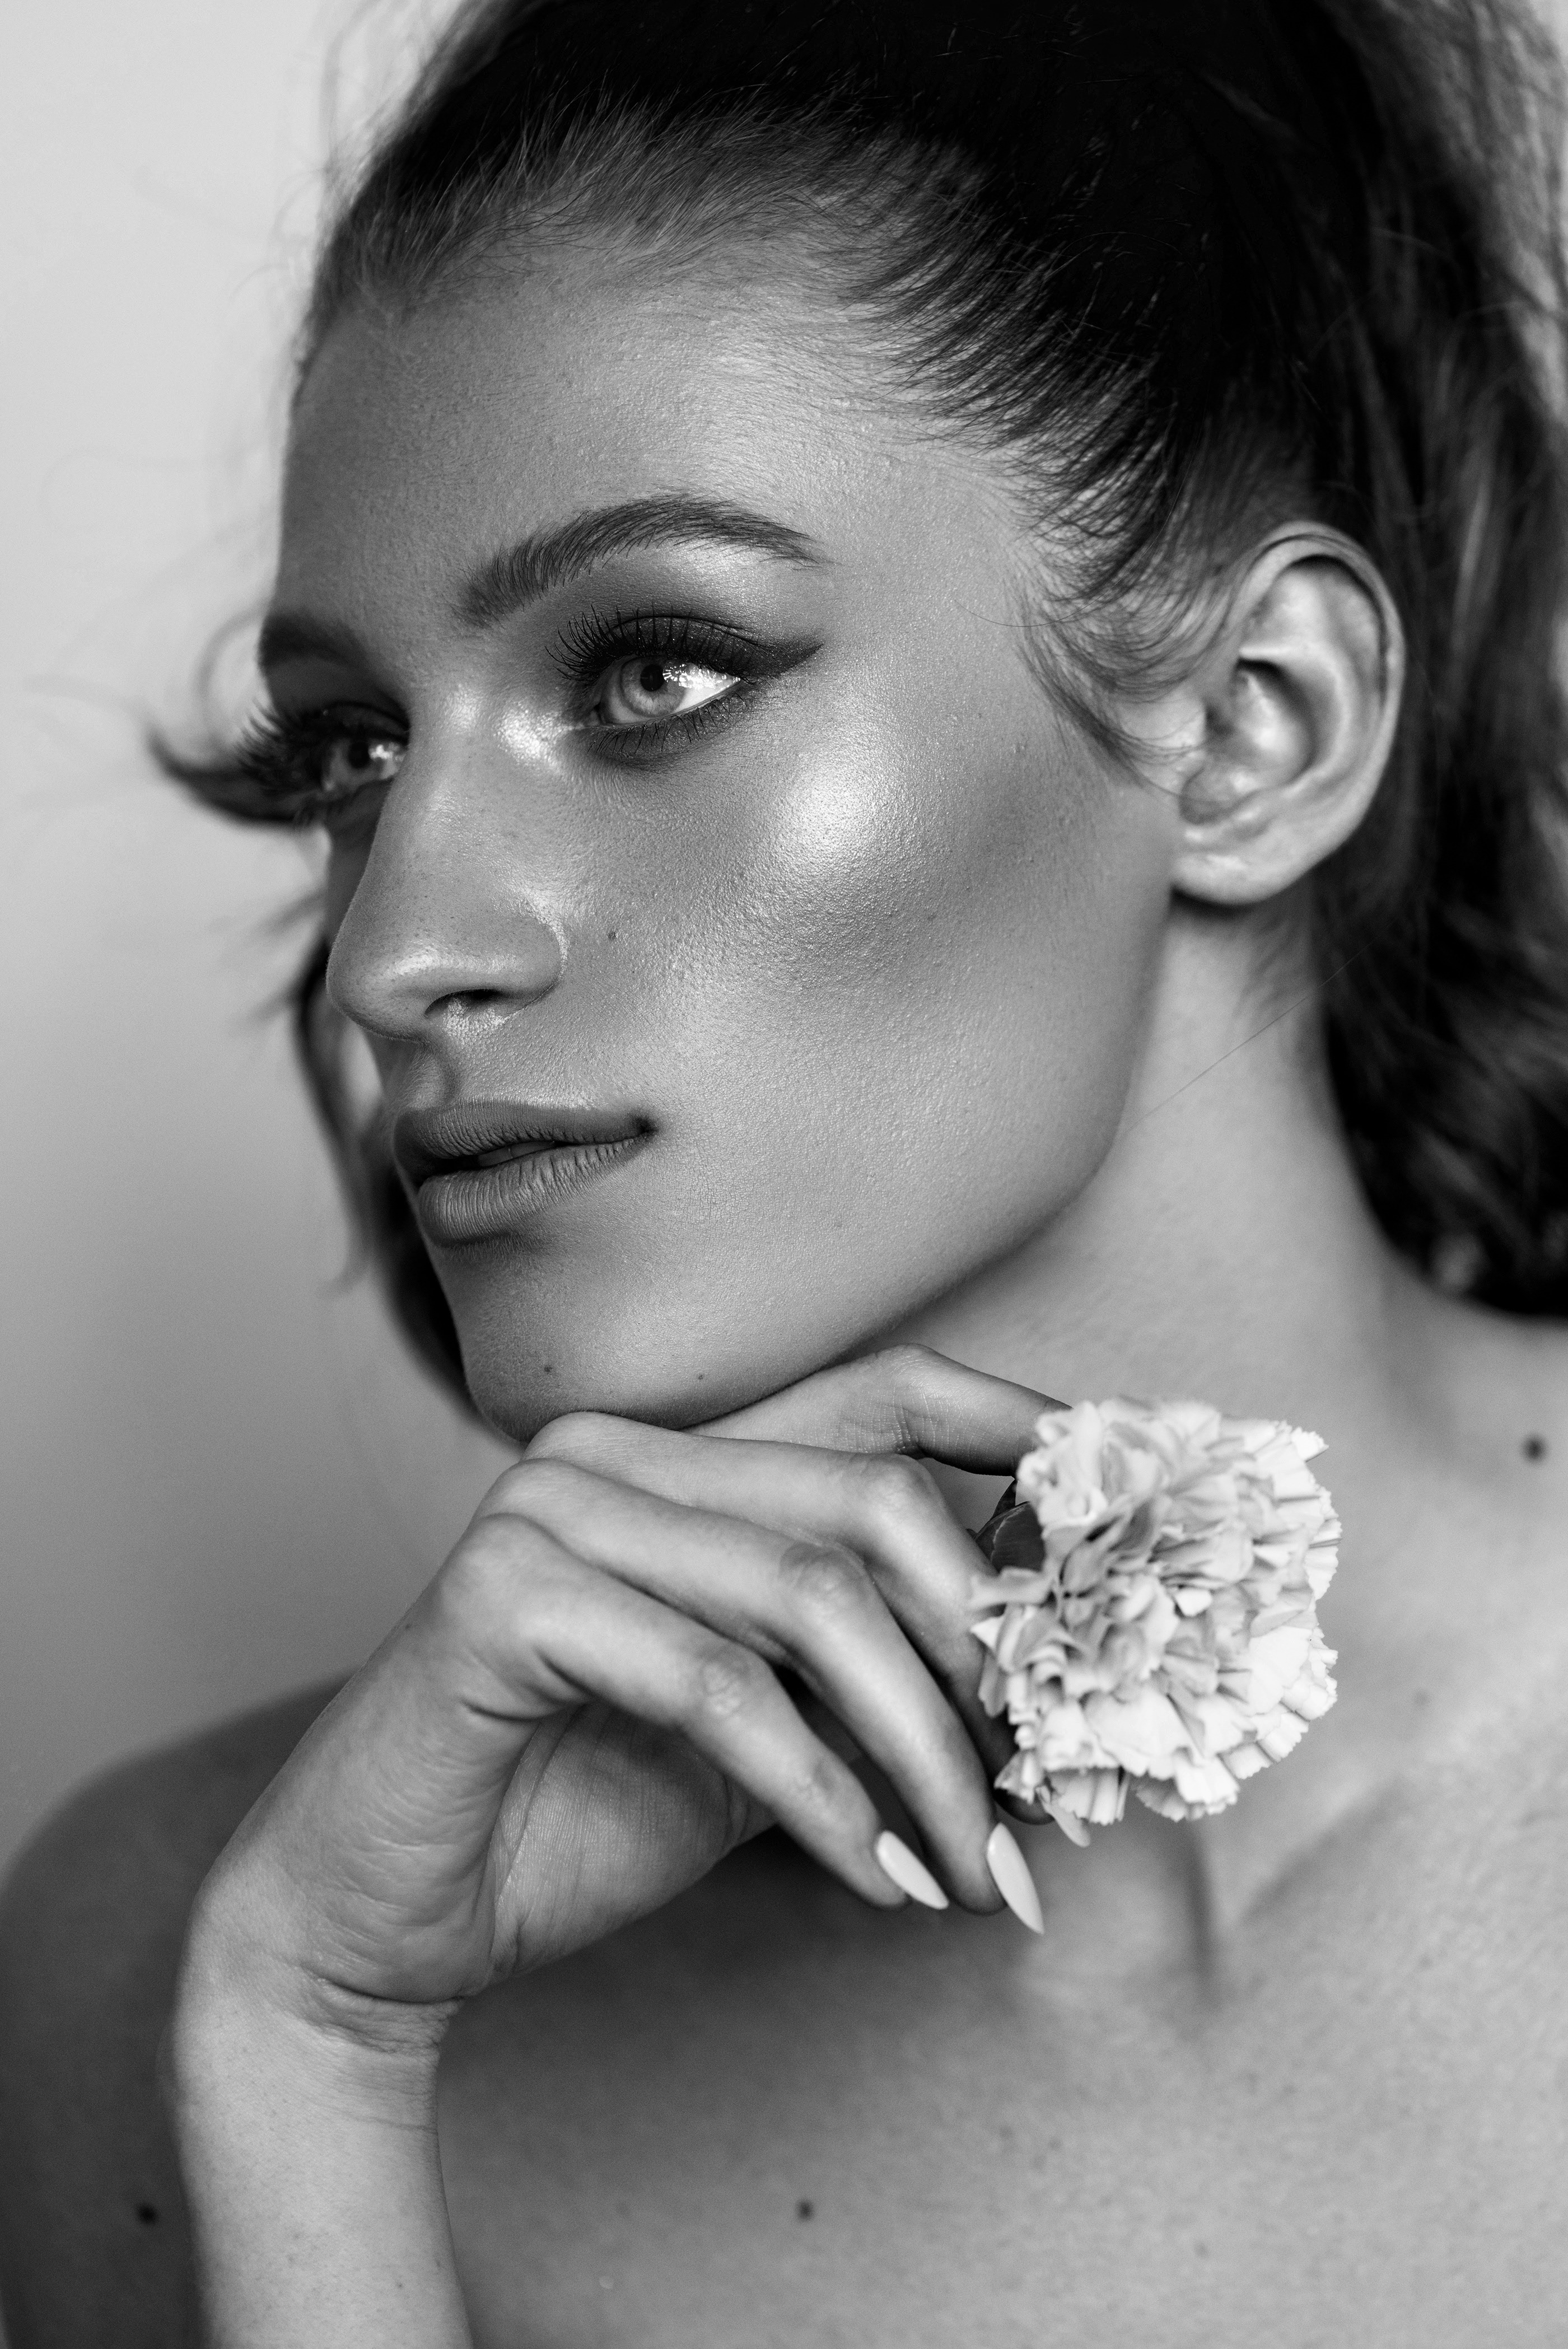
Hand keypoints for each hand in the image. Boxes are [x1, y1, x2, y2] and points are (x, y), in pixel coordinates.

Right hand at [183, 1345, 1052, 2041]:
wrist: (388, 1915)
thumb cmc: (579, 1808)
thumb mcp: (771, 1728)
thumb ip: (873, 1667)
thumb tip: (1059, 1657)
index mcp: (683, 1455)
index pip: (884, 1390)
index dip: (1019, 1430)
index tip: (1128, 1510)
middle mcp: (616, 1452)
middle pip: (870, 1499)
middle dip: (985, 1654)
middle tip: (1047, 1787)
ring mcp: (551, 1509)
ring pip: (811, 1597)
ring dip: (923, 1756)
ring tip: (973, 1870)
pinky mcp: (503, 1596)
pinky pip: (718, 1686)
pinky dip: (821, 1796)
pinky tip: (875, 1881)